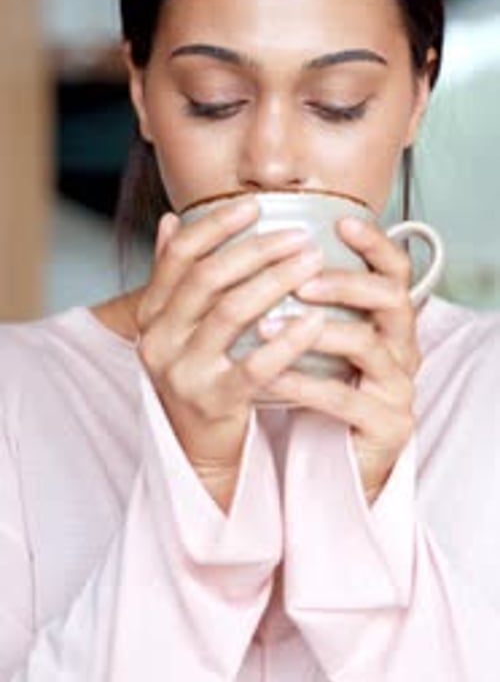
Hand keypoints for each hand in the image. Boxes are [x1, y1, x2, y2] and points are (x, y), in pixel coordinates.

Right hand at [135, 196, 324, 510]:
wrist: (197, 446)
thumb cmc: (198, 374)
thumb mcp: (177, 325)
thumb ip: (173, 276)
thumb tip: (169, 220)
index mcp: (152, 313)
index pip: (179, 255)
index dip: (216, 225)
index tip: (253, 205)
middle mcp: (159, 339)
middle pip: (208, 278)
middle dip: (257, 250)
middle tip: (300, 236)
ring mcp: (184, 372)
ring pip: (230, 312)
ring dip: (276, 280)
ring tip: (312, 262)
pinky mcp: (214, 401)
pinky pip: (255, 364)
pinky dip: (288, 339)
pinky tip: (316, 320)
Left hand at [260, 216, 419, 503]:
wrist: (337, 459)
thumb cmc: (325, 385)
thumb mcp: (321, 337)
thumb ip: (306, 296)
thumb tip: (259, 244)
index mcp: (390, 319)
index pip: (395, 269)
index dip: (374, 243)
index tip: (340, 222)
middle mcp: (402, 347)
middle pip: (391, 298)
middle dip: (346, 283)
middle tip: (301, 280)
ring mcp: (398, 386)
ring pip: (367, 345)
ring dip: (316, 331)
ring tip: (267, 324)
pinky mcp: (386, 424)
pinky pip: (342, 398)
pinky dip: (301, 382)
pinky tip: (268, 374)